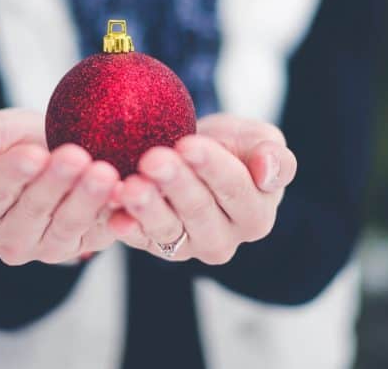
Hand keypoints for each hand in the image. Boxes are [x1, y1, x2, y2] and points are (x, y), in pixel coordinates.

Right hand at [0, 108, 119, 265]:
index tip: (33, 153)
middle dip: (56, 183)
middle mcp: (9, 238)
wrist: (57, 148)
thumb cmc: (16, 140)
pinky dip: (114, 215)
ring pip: (67, 226)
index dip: (13, 174)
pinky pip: (100, 233)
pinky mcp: (84, 246)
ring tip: (104, 172)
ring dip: (87, 199)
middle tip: (77, 156)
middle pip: (33, 211)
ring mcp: (48, 247)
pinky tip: (126, 196)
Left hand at [108, 113, 296, 264]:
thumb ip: (274, 156)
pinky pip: (138, 239)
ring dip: (147, 208)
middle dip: (175, 183)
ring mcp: (187, 246)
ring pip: (167, 229)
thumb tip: (268, 170)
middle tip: (153, 159)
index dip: (212, 167)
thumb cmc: (232, 147)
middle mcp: (223, 238)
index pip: (235, 189)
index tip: (188, 144)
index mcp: (256, 215)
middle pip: (199, 211)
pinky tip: (113, 215)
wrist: (194, 153)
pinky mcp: (154, 246)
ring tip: (130, 187)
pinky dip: (125, 227)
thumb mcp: (260, 141)